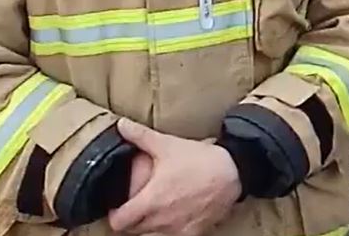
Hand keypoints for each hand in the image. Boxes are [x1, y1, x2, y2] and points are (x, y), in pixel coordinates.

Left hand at [107, 119, 240, 235]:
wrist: (234, 172)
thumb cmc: (200, 160)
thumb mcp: (168, 145)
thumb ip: (141, 136)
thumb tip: (121, 124)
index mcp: (150, 201)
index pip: (119, 222)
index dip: (115, 214)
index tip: (118, 206)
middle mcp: (161, 220)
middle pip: (133, 231)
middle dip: (131, 220)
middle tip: (136, 205)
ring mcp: (178, 229)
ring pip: (152, 235)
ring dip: (149, 226)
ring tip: (154, 211)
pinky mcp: (194, 233)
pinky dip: (169, 230)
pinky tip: (174, 217)